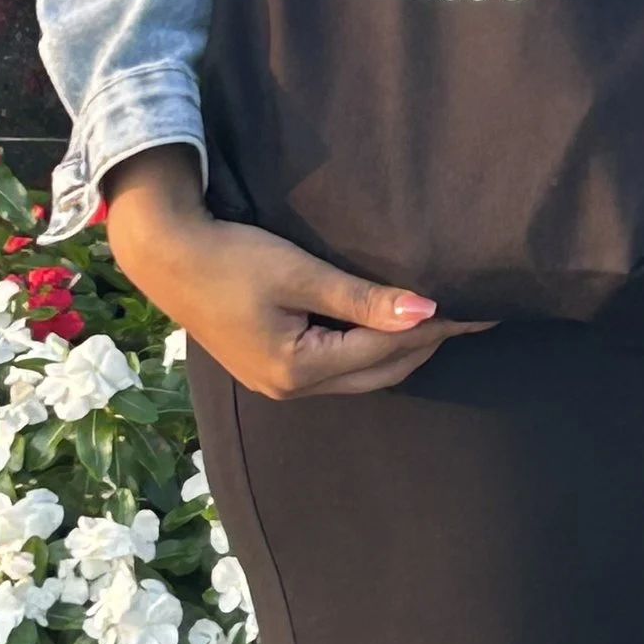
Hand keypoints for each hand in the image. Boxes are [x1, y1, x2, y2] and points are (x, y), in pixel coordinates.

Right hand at [103, 147, 485, 400]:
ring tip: (438, 320)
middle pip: (380, 373)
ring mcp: (279, 383)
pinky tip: (385, 325)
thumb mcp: (300, 273)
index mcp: (299, 369)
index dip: (436, 327)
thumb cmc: (230, 257)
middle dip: (426, 345)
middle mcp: (292, 388)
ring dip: (399, 350)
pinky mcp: (270, 368)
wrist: (165, 254)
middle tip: (469, 315)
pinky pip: (337, 369)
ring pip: (361, 376)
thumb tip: (426, 310)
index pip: (387, 349)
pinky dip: (369, 350)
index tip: (478, 308)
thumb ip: (362, 297)